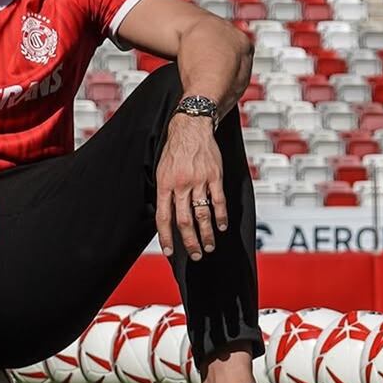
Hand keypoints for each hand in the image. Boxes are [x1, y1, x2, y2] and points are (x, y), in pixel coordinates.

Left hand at [155, 114, 228, 260]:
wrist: (191, 127)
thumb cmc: (175, 149)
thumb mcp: (161, 170)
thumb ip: (165, 193)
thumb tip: (166, 216)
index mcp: (165, 184)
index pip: (163, 217)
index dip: (166, 237)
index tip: (169, 252)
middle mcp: (181, 184)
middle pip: (184, 220)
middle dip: (189, 242)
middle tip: (195, 255)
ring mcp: (199, 181)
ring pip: (202, 214)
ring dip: (206, 234)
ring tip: (208, 246)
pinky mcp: (214, 176)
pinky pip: (218, 200)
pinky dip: (220, 216)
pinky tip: (221, 226)